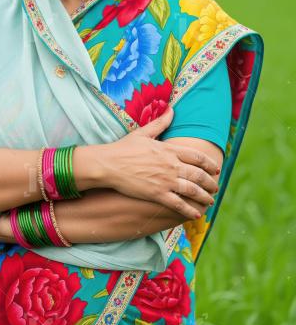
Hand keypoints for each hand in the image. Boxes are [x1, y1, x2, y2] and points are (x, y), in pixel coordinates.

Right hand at [100, 106, 219, 220]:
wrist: (108, 164)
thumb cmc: (123, 148)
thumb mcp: (143, 133)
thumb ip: (160, 123)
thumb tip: (171, 110)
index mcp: (169, 150)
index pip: (197, 157)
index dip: (209, 164)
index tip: (215, 169)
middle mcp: (171, 165)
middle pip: (199, 174)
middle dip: (210, 182)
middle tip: (215, 187)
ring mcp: (165, 180)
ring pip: (192, 190)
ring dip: (204, 196)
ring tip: (210, 201)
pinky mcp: (157, 194)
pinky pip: (178, 204)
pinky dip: (189, 210)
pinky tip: (196, 215)